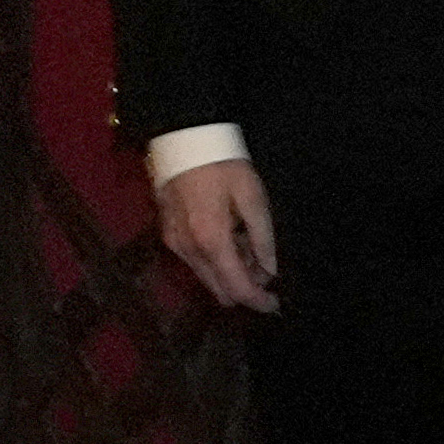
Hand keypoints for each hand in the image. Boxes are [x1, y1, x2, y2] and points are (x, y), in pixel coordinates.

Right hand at [157, 157, 278, 314]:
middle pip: (219, 291)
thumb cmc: (223, 164)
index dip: (259, 301)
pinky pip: (195, 262)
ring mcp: (175, 244)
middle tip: (263, 264)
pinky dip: (214, 260)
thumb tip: (270, 270)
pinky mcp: (168, 235)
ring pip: (207, 278)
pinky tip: (227, 235)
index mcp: (212, 241)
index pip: (238, 288)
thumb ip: (263, 238)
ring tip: (247, 242)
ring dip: (230, 272)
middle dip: (244, 286)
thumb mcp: (252, 197)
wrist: (182, 139)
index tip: (275, 304)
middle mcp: (189, 251)